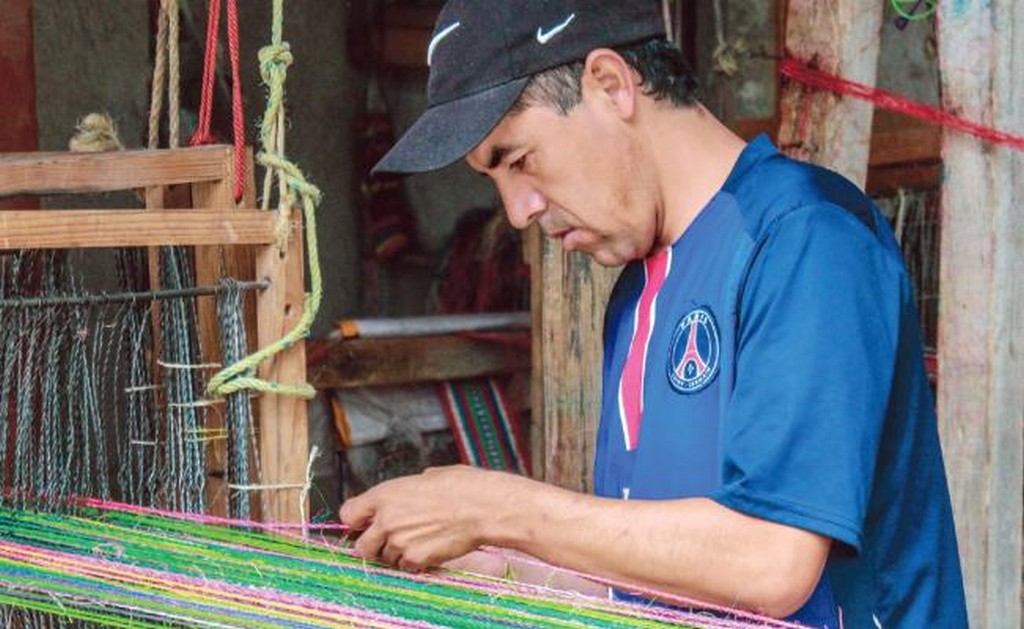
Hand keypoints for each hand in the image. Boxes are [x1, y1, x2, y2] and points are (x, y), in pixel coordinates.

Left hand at [339, 465, 523, 571]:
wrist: (484, 508)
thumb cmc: (463, 487)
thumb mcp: (430, 476)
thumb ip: (408, 489)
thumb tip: (410, 491)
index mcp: (385, 494)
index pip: (348, 514)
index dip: (356, 521)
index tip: (363, 524)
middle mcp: (386, 519)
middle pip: (361, 546)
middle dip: (373, 545)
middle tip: (389, 540)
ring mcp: (399, 542)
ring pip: (384, 559)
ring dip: (396, 554)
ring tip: (419, 541)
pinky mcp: (415, 559)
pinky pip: (405, 567)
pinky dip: (414, 562)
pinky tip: (429, 548)